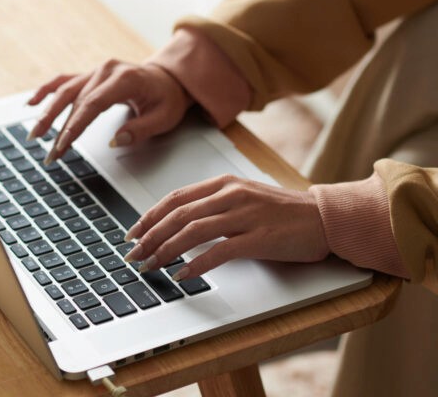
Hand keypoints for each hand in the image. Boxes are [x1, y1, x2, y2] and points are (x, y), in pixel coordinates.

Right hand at [27, 60, 191, 162]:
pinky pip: (63, 81)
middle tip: (50, 154)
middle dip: (59, 128)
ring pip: (64, 91)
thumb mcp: (165, 117)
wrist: (170, 77)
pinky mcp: (89, 75)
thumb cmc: (167, 97)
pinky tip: (31, 103)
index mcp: (124, 78)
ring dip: (47, 113)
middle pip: (75, 100)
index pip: (93, 104)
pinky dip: (46, 91)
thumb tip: (116, 141)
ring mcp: (95, 71)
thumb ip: (141, 128)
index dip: (75, 125)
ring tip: (35, 135)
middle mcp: (106, 70)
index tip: (63, 144)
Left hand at [123, 174, 328, 279]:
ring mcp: (246, 215)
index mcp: (223, 183)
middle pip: (178, 214)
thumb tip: (175, 224)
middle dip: (150, 236)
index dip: (149, 216)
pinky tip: (182, 274)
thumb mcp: (242, 199)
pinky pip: (219, 251)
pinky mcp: (260, 237)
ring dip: (166, 250)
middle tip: (134, 255)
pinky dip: (196, 264)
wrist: (325, 217)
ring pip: (193, 230)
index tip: (132, 233)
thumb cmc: (282, 212)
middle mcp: (231, 195)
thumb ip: (212, 206)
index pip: (175, 198)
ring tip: (150, 265)